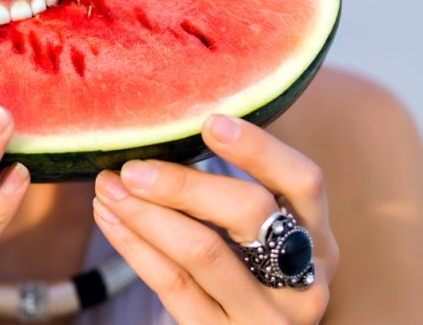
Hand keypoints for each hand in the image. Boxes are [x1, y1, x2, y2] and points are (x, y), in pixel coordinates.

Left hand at [93, 115, 338, 324]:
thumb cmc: (249, 281)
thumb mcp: (264, 245)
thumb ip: (234, 202)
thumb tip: (166, 137)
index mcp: (319, 242)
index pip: (304, 182)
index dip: (260, 148)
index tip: (210, 122)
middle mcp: (304, 281)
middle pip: (249, 213)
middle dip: (183, 184)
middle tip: (134, 168)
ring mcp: (265, 317)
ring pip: (202, 250)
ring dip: (145, 212)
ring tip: (108, 187)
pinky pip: (172, 284)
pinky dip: (134, 245)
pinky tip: (110, 218)